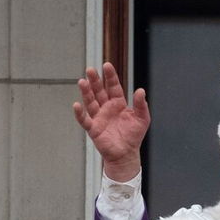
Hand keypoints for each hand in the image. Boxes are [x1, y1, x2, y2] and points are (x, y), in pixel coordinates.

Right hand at [72, 62, 149, 180]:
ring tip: (82, 81)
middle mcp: (107, 108)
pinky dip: (80, 113)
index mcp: (118, 104)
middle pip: (99, 91)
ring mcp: (99, 117)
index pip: (113, 87)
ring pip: (90, 102)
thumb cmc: (134, 136)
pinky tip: (77, 105)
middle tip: (90, 69)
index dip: (110, 76)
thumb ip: (141, 105)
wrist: (127, 154)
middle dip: (95, 80)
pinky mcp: (93, 129)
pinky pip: (85, 120)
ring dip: (86, 92)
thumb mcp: (142, 118)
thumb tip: (141, 90)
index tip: (106, 65)